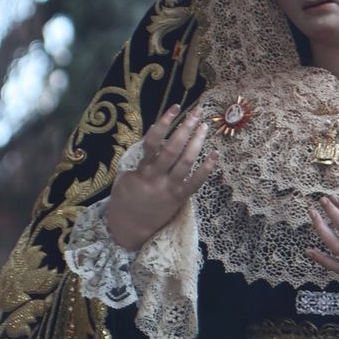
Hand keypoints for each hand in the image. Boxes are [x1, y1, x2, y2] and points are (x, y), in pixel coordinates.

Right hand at [105, 110, 215, 253]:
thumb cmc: (124, 201)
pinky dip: (207, 168)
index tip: (174, 108)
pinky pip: (196, 182)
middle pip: (173, 148)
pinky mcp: (179, 199)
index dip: (164, 122)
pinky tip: (215, 155)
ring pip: (186, 162)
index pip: (153, 140)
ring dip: (197, 142)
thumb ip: (138, 161)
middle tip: (196, 112)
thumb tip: (151, 141)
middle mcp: (157, 177)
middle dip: (186, 128)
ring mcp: (169, 188)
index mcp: (141, 170)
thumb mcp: (123, 178)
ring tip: (204, 126)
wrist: (130, 229)